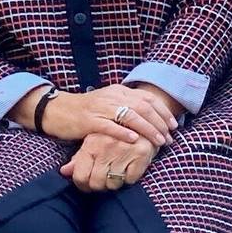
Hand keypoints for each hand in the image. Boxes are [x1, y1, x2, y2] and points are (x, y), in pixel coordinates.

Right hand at [37, 84, 175, 148]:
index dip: (162, 111)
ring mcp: (100, 108)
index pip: (146, 98)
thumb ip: (127, 106)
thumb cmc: (86, 110)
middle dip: (159, 123)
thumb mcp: (108, 103)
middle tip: (169, 138)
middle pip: (142, 107)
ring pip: (130, 116)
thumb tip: (150, 115)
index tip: (173, 125)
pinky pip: (109, 126)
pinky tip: (134, 140)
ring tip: (158, 141)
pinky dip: (123, 133)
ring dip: (147, 129)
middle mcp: (112, 96)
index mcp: (118, 91)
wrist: (58, 110)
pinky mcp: (89, 121)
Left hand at [60, 131, 153, 192]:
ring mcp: (124, 150)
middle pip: (96, 183)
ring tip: (115, 171)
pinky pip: (130, 180)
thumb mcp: (92, 141)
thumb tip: (64, 172)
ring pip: (113, 184)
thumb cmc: (112, 133)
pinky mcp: (141, 154)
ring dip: (114, 182)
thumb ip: (78, 158)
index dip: (82, 185)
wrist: (141, 118)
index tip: (87, 184)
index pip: (80, 176)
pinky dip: (129, 177)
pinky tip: (128, 167)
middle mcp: (107, 146)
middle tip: (102, 180)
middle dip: (98, 185)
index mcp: (92, 143)